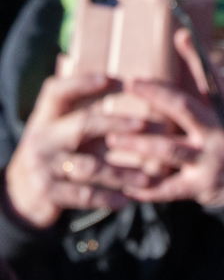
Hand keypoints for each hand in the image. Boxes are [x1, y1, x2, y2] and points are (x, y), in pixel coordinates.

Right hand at [3, 67, 148, 226]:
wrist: (20, 194)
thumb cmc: (51, 159)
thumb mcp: (56, 136)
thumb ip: (81, 122)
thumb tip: (120, 99)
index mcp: (43, 119)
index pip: (57, 92)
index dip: (82, 83)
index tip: (113, 79)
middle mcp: (41, 138)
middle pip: (82, 125)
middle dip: (116, 124)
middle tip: (143, 124)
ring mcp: (44, 165)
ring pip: (90, 167)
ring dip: (122, 173)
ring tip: (147, 178)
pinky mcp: (49, 192)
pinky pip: (86, 195)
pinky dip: (109, 198)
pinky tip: (128, 200)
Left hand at [100, 70, 223, 212]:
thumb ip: (203, 74)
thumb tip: (182, 34)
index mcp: (220, 113)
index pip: (199, 83)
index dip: (172, 75)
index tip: (137, 76)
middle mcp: (216, 135)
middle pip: (182, 111)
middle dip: (154, 98)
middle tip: (126, 90)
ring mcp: (208, 162)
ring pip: (169, 150)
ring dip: (139, 145)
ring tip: (112, 141)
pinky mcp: (201, 188)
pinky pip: (170, 189)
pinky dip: (147, 189)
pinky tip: (126, 186)